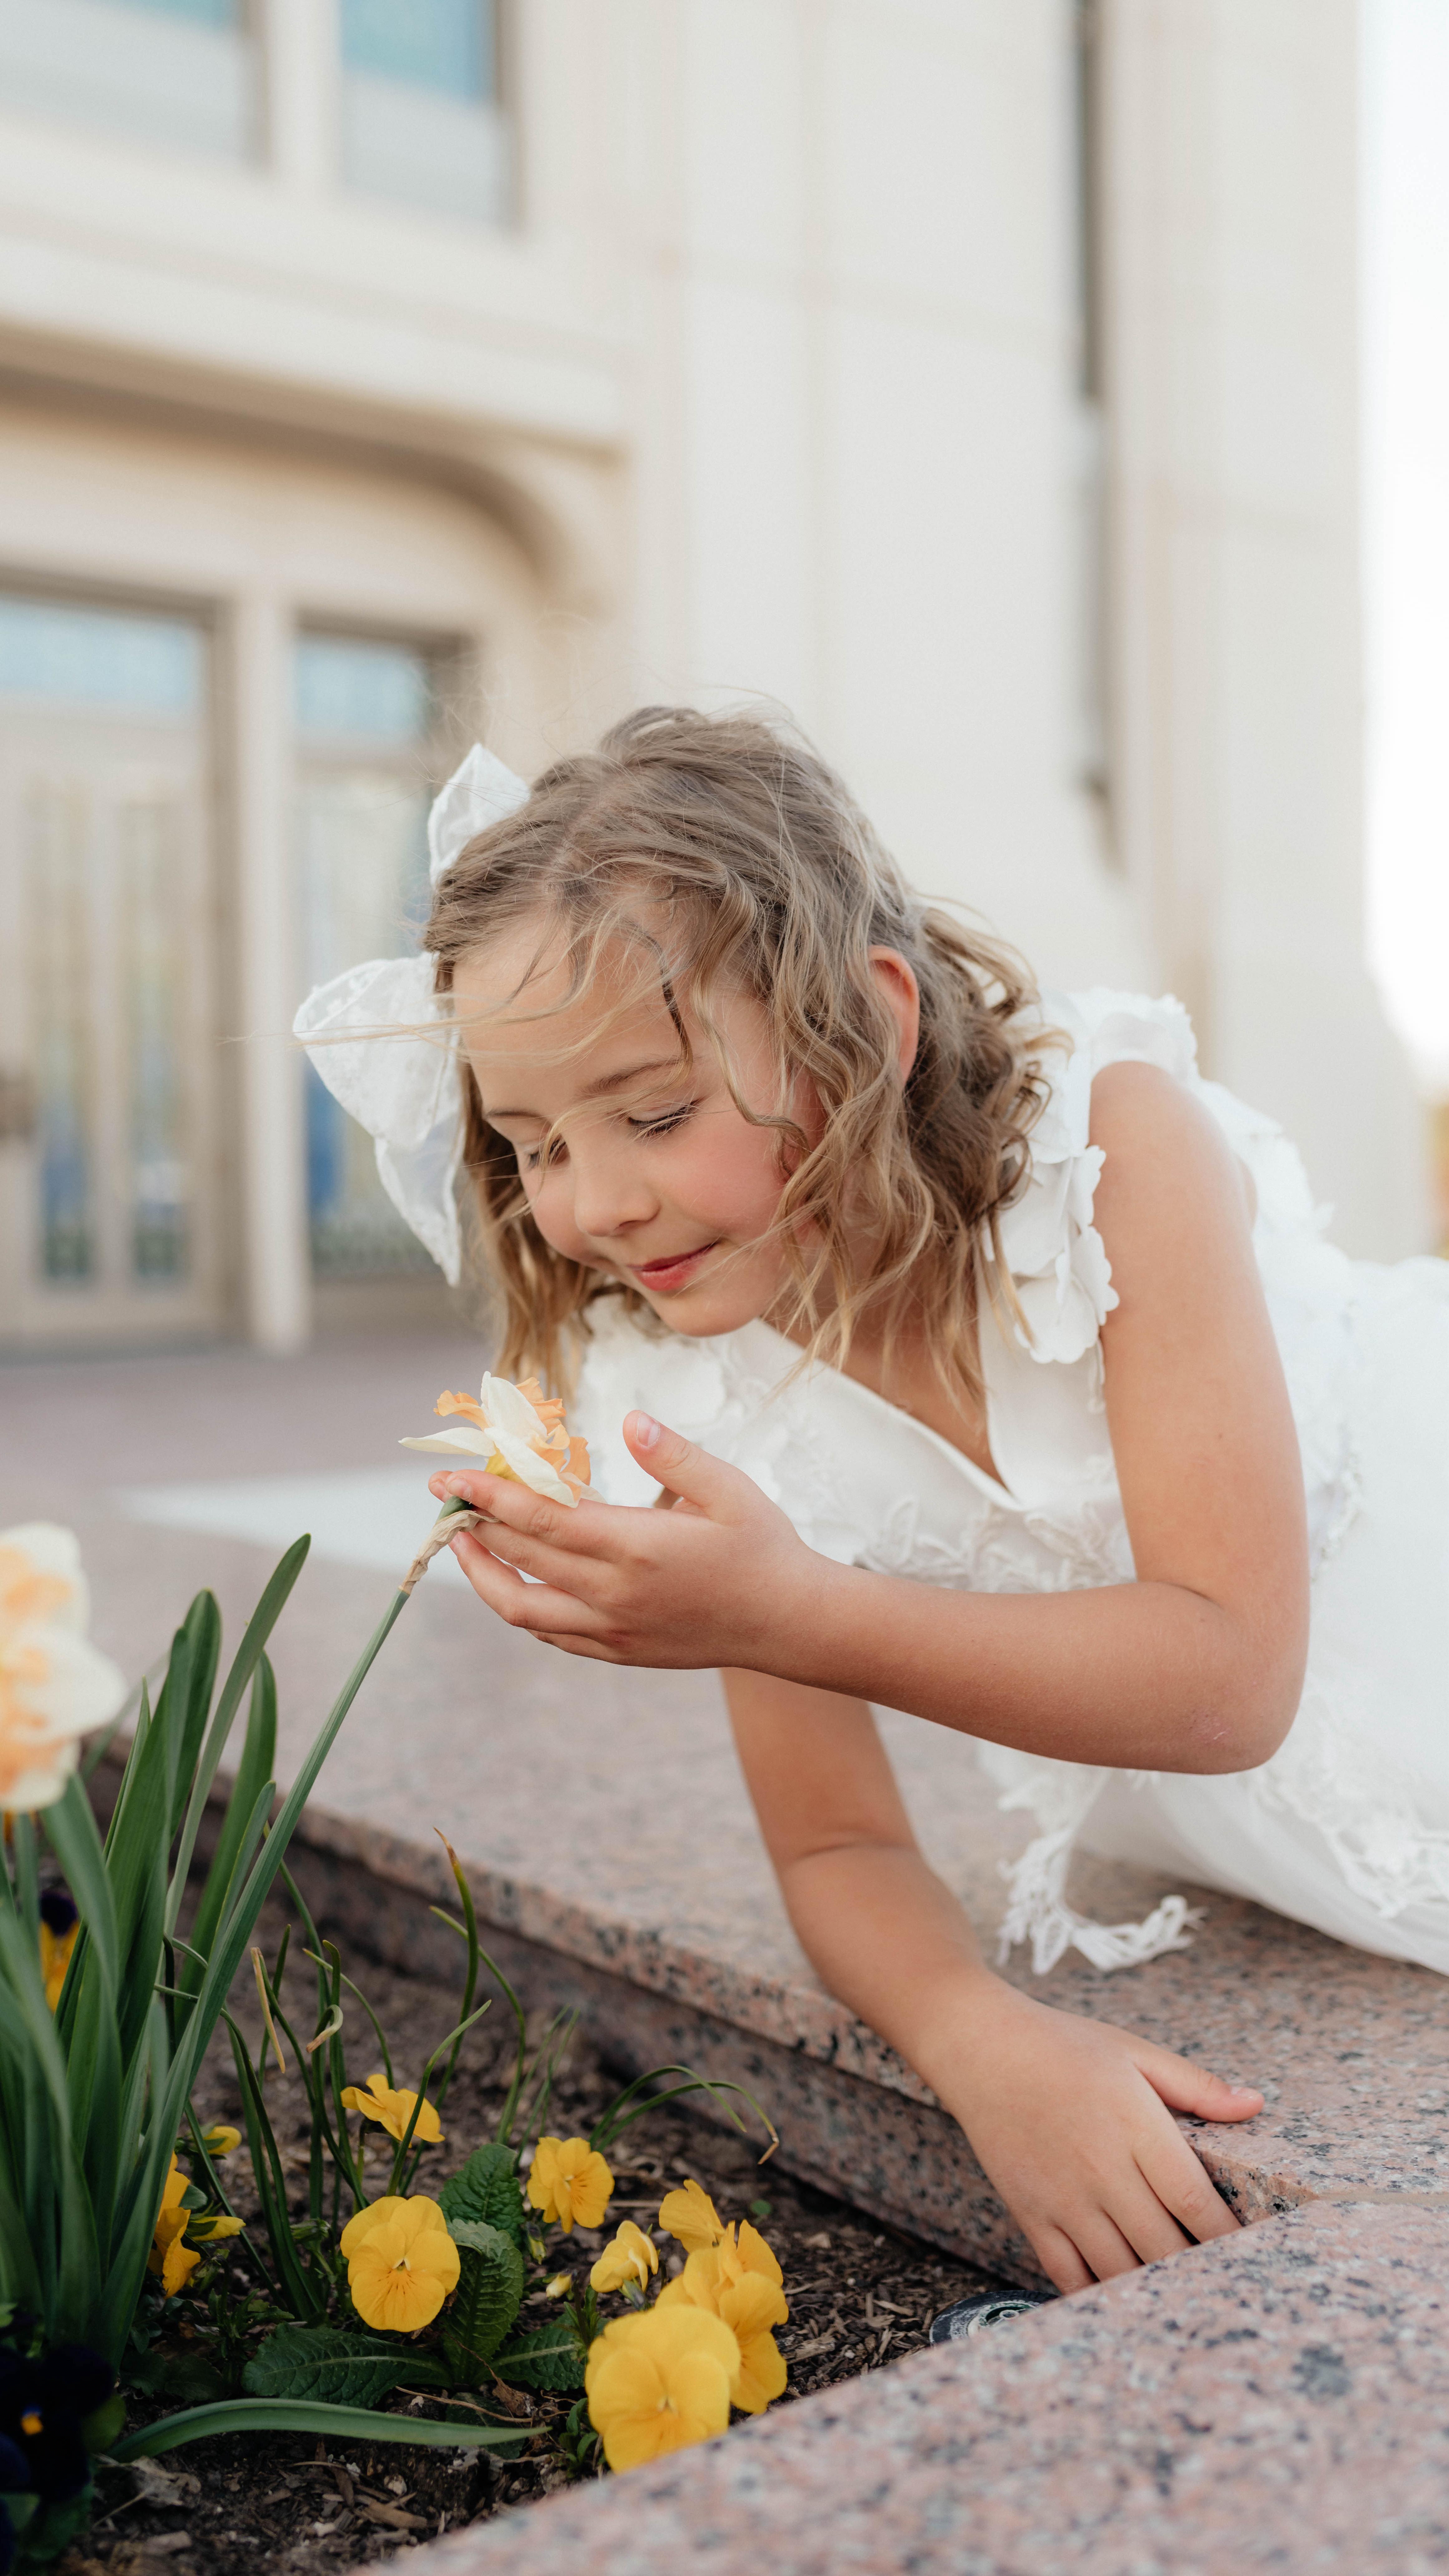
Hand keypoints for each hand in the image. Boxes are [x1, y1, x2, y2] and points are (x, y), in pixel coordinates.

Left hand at [429, 1412, 818, 1668]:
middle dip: (473, 1522)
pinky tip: (512, 1583)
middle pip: (520, 1557)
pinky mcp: (619, 1652)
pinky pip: (552, 1634)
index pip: (539, 1517)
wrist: (789, 1623)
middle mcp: (614, 1593)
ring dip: (483, 1573)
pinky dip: (521, 1608)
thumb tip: (630, 1419)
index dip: (488, 1495)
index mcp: (635, 1547)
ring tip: (463, 1542)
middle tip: (446, 1495)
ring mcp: (613, 1629)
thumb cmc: (761, 1547)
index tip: (453, 1477)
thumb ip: (673, 1455)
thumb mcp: (728, 1489)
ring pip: (521, 1608)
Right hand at [927, 1976, 1262, 2291]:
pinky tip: (1123, 2300)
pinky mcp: (1031, 2214)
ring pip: (1120, 2269)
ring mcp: (1063, 2198)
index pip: (1193, 2199)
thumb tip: (1254, 2104)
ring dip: (1153, 2288)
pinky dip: (1098, 2294)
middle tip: (1224, 2286)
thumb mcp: (1134, 2051)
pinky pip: (1068, 2275)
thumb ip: (1196, 2084)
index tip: (1252, 2255)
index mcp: (1134, 2126)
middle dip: (1198, 2272)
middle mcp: (1101, 2169)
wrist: (981, 2047)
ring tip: (1184, 2301)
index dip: (1226, 2235)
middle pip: (1162, 2246)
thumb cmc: (1063, 2045)